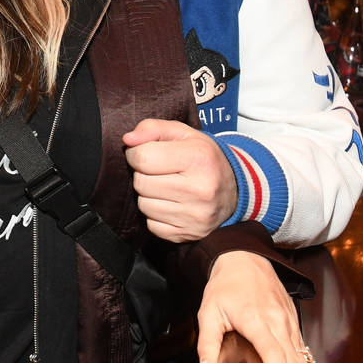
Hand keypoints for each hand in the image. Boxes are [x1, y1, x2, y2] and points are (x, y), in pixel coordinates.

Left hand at [124, 119, 237, 241]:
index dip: (136, 153)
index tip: (146, 153)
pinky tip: (171, 204)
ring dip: (148, 195)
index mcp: (198, 159)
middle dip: (143, 174)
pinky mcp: (190, 234)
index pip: (142, 158)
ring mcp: (196, 216)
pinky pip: (152, 225)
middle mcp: (200, 190)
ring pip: (143, 205)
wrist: (235, 190)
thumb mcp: (183, 134)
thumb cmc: (202, 157)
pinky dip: (155, 215)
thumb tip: (127, 139)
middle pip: (140, 183)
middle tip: (159, 171)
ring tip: (167, 187)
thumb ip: (152, 128)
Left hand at [197, 251, 323, 362]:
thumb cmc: (223, 287)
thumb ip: (207, 345)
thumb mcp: (207, 311)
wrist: (244, 258)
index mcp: (255, 319)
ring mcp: (289, 323)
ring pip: (302, 362)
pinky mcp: (294, 324)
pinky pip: (304, 355)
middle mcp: (277, 322)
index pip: (272, 354)